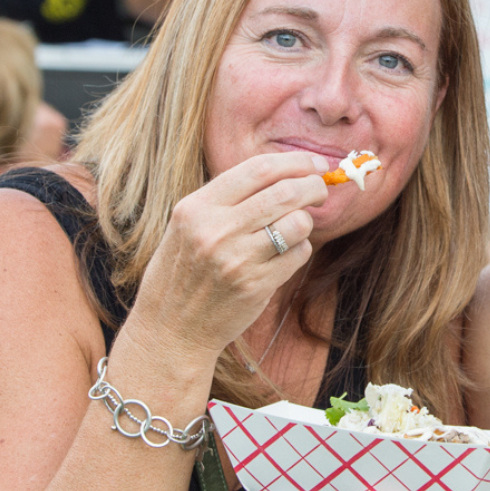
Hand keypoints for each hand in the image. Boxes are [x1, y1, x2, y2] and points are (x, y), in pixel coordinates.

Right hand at [131, 151, 329, 357]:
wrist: (169, 328)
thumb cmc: (183, 270)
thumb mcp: (188, 224)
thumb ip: (229, 198)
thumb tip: (287, 172)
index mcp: (196, 207)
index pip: (258, 169)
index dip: (296, 162)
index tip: (315, 163)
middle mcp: (215, 230)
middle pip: (286, 192)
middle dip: (314, 187)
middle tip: (320, 191)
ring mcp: (236, 260)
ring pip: (298, 223)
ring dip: (307, 221)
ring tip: (295, 226)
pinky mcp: (255, 286)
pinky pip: (299, 254)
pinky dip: (300, 249)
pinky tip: (284, 254)